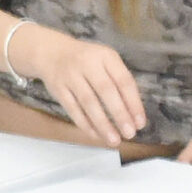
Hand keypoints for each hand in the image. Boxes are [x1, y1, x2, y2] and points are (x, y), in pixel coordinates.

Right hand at [13, 22, 145, 145]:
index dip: (133, 103)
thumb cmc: (86, 60)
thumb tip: (133, 113)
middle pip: (106, 91)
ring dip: (102, 124)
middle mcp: (88, 64)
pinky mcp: (58, 89)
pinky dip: (85, 124)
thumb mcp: (105, 60)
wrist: (51, 52)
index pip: (123, 81)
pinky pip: (73, 109)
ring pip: (88, 103)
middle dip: (119, 115)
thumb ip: (119, 81)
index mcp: (106, 56)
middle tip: (129, 133)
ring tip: (114, 140)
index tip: (140, 122)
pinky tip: (95, 135)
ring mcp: (71, 76)